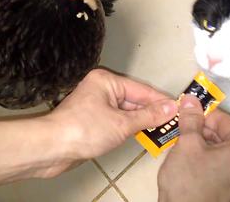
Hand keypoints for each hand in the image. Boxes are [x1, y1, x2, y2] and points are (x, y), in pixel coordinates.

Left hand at [43, 69, 177, 170]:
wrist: (51, 148)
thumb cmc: (83, 130)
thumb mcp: (122, 123)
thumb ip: (148, 116)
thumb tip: (170, 108)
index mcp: (107, 81)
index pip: (141, 90)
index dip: (161, 102)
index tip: (178, 110)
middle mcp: (101, 89)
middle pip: (134, 100)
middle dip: (152, 112)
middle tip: (173, 123)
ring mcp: (96, 105)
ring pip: (126, 112)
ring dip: (141, 121)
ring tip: (162, 130)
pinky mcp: (92, 120)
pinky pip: (117, 121)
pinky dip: (128, 128)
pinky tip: (142, 134)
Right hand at [157, 95, 229, 201]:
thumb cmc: (189, 185)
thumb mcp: (187, 144)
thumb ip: (191, 119)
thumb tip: (191, 102)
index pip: (224, 119)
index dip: (203, 114)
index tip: (188, 111)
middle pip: (224, 133)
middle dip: (202, 129)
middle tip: (182, 127)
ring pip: (221, 146)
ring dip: (202, 141)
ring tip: (183, 144)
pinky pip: (221, 161)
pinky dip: (206, 155)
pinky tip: (189, 157)